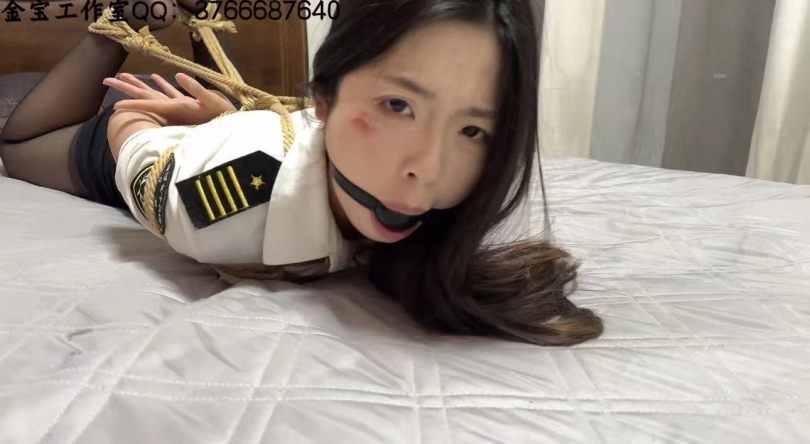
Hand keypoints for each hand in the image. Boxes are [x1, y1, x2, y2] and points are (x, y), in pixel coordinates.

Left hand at [102, 73, 237, 125]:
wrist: (233, 132)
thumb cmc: (224, 116)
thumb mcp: (211, 102)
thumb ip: (195, 89)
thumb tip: (178, 75)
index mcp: (176, 108)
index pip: (149, 104)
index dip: (132, 105)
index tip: (114, 105)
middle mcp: (173, 109)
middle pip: (145, 98)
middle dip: (126, 89)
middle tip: (105, 80)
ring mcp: (179, 108)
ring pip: (154, 95)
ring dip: (139, 86)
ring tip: (123, 76)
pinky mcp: (187, 106)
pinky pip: (170, 95)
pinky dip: (162, 86)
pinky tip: (154, 78)